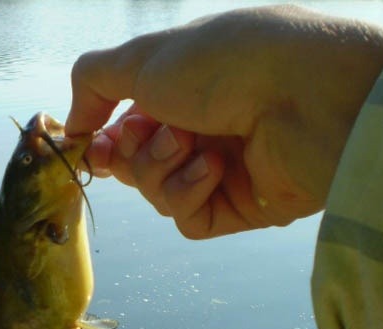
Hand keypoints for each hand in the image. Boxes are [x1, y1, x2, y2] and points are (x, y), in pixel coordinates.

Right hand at [67, 5, 382, 238]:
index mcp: (183, 89)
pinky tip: (214, 169)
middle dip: (135, 152)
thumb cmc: (227, 64)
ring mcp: (221, 169)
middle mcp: (201, 129)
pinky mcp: (239, 206)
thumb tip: (74, 123)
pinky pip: (187, 218)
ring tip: (191, 143)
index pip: (126, 127)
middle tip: (152, 133)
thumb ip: (93, 81)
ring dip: (162, 169)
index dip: (105, 139)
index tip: (92, 142)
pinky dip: (189, 194)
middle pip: (136, 165)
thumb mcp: (145, 57)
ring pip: (157, 193)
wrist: (307, 95)